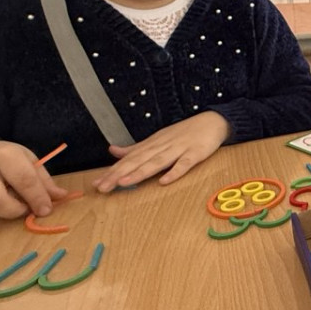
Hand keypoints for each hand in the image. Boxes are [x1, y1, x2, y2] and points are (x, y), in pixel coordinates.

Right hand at [0, 140, 67, 219]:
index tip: (46, 210)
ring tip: (4, 198)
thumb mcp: (23, 160)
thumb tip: (61, 197)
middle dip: (15, 210)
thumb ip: (42, 179)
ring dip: (2, 211)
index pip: (24, 179)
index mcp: (4, 154)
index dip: (38, 198)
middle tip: (24, 208)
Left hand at [94, 111, 230, 191]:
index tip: (97, 184)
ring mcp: (179, 149)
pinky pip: (185, 164)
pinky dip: (175, 172)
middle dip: (119, 174)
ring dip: (140, 172)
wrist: (213, 121)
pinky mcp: (196, 153)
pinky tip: (164, 181)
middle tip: (103, 187)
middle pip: (138, 161)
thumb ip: (136, 148)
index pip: (129, 159)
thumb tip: (113, 151)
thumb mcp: (157, 139)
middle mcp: (162, 146)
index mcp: (152, 144)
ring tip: (124, 183)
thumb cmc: (184, 133)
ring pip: (157, 162)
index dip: (112, 171)